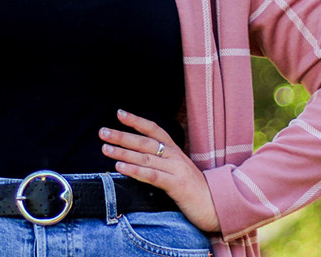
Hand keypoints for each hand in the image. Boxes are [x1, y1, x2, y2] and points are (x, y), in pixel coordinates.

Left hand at [99, 109, 219, 232]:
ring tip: (105, 148)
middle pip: (145, 142)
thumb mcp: (177, 170)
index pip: (154, 130)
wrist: (218, 207)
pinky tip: (120, 167)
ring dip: (123, 152)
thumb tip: (134, 155)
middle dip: (122, 136)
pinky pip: (153, 176)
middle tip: (102, 132)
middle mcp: (175, 157)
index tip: (119, 113)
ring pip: (146, 158)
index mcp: (175, 151)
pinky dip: (135, 170)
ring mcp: (177, 170)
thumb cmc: (194, 190)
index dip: (137, 121)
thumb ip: (160, 161)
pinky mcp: (177, 186)